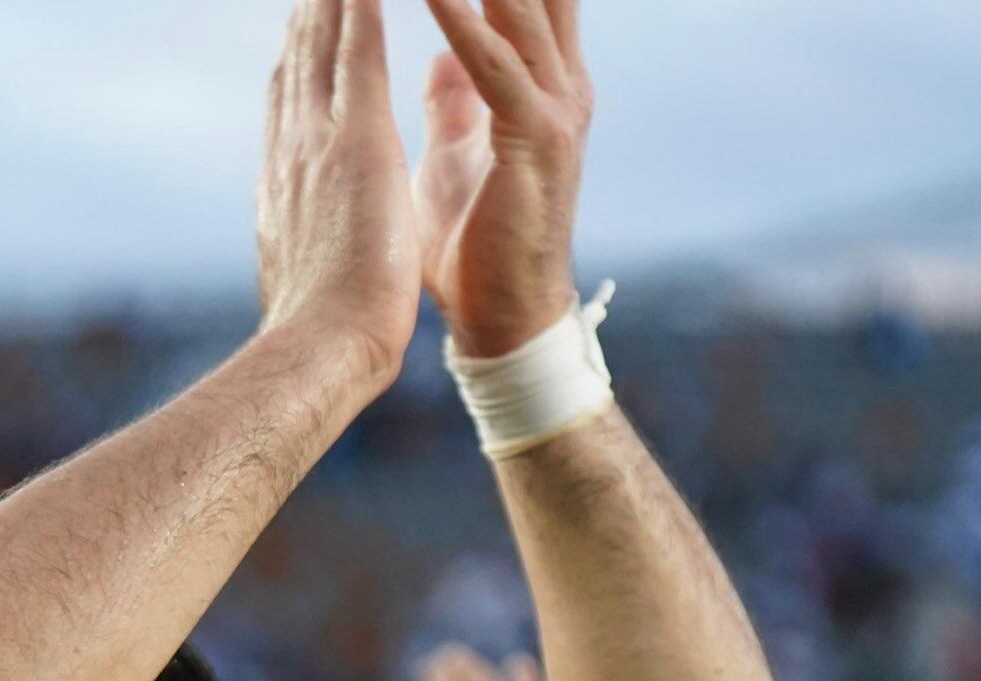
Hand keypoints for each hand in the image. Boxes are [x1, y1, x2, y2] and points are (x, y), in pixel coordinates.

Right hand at [258, 0, 422, 391]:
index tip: (300, 29)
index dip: (294, 65)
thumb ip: (302, 258)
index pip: (289, 110)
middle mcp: (292, 155)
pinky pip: (360, 48)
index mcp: (285, 189)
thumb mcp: (306, 284)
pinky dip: (361, 4)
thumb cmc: (322, 337)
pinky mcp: (358, 140)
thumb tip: (292, 267)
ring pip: (323, 44)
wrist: (320, 348)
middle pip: (296, 64)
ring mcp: (320, 142)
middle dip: (306, 15)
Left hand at [414, 0, 592, 356]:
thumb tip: (443, 55)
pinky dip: (460, 23)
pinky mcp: (532, 144)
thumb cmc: (473, 249)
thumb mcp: (454, 155)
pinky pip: (493, 67)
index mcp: (540, 81)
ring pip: (519, 5)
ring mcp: (553, 111)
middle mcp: (560, 82)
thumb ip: (455, 98)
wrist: (501, 325)